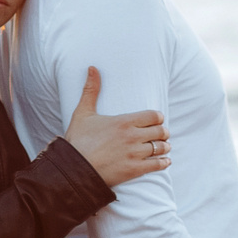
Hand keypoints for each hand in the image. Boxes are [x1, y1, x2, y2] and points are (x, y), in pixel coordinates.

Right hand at [64, 66, 168, 186]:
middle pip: (161, 131)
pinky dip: (163, 162)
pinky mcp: (134, 170)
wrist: (73, 168)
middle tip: (162, 134)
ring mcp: (134, 154)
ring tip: (164, 146)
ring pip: (161, 148)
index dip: (158, 118)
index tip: (157, 120)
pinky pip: (157, 165)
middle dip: (163, 132)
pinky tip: (164, 161)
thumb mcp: (83, 113)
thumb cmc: (78, 140)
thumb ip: (91, 90)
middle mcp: (132, 136)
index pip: (154, 116)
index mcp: (124, 121)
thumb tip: (92, 68)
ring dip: (164, 146)